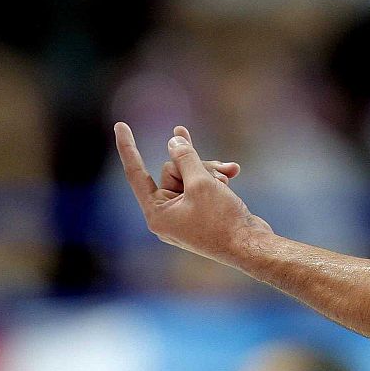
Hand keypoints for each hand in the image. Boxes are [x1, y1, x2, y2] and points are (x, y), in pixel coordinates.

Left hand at [114, 122, 267, 264]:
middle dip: (195, 165)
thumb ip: (185, 158)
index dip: (128, 147)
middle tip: (214, 173)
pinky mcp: (200, 211)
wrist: (251, 246)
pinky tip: (232, 172)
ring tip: (228, 175)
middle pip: (171, 170)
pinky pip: (201, 185)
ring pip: (189, 175)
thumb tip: (173, 142)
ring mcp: (183, 213)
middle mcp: (167, 214)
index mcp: (157, 213)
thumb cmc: (222, 220)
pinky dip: (215, 178)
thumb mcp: (201, 183)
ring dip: (209, 171)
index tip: (119, 125)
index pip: (136, 173)